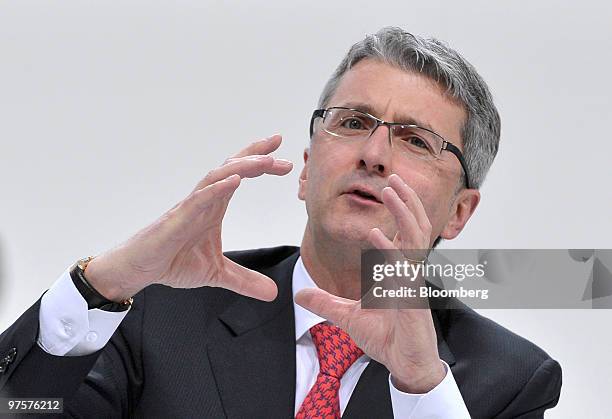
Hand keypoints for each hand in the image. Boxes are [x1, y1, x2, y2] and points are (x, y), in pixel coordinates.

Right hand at [85, 134, 292, 301]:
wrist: (140, 270)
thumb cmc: (172, 262)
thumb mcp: (218, 274)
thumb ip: (245, 280)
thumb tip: (273, 292)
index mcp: (214, 206)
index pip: (239, 175)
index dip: (260, 162)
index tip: (284, 157)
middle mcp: (204, 200)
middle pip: (232, 167)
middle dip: (257, 155)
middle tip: (281, 149)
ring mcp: (190, 207)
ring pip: (217, 177)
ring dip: (242, 166)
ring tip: (265, 161)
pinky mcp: (176, 219)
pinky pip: (198, 199)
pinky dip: (216, 188)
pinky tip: (234, 181)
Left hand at [295, 173, 444, 393]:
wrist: (404, 364)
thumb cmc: (386, 338)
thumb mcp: (347, 316)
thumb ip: (325, 302)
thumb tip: (299, 294)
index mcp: (397, 270)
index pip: (402, 232)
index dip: (398, 209)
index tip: (387, 187)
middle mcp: (407, 271)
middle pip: (414, 227)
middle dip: (407, 200)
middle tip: (394, 176)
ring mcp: (411, 282)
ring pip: (414, 239)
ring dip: (403, 212)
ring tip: (392, 190)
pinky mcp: (411, 298)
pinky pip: (401, 269)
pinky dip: (388, 250)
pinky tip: (374, 234)